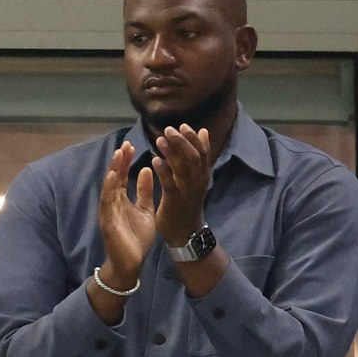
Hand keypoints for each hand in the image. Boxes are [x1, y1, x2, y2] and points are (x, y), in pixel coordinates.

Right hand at [96, 141, 155, 285]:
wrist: (132, 263)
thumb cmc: (136, 238)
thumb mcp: (145, 211)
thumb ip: (144, 192)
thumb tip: (145, 170)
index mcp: (121, 200)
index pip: (122, 176)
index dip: (126, 161)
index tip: (132, 145)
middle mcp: (112, 203)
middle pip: (114, 178)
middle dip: (119, 161)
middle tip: (125, 144)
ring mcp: (108, 212)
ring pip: (109, 187)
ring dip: (112, 171)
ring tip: (118, 155)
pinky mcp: (107, 221)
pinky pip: (107, 203)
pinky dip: (108, 189)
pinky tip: (112, 177)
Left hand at [150, 124, 210, 244]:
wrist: (185, 232)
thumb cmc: (187, 202)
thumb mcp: (196, 177)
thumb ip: (198, 156)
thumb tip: (203, 132)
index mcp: (203, 175)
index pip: (202, 152)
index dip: (193, 138)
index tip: (183, 125)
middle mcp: (198, 181)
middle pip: (194, 157)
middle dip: (182, 142)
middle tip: (169, 129)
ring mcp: (187, 191)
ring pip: (182, 168)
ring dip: (171, 153)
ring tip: (160, 140)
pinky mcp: (175, 201)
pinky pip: (170, 183)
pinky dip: (163, 170)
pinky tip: (154, 160)